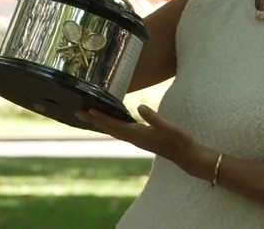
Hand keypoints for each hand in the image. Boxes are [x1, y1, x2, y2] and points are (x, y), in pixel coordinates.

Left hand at [77, 105, 209, 177]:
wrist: (185, 155)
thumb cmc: (179, 141)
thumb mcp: (170, 128)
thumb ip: (155, 119)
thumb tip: (140, 107)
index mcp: (138, 134)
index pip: (115, 124)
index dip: (102, 117)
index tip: (88, 110)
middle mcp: (134, 138)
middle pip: (109, 128)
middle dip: (93, 120)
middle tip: (77, 113)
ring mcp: (136, 139)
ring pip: (113, 130)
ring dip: (99, 123)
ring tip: (87, 116)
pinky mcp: (140, 138)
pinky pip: (119, 131)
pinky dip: (110, 125)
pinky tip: (109, 122)